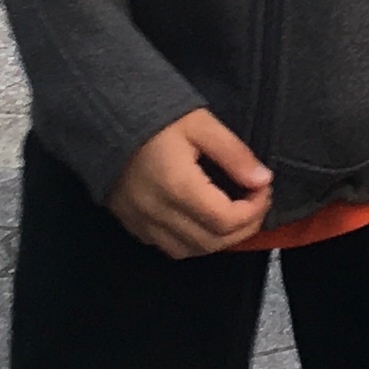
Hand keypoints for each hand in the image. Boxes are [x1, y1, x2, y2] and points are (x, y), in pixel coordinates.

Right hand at [110, 108, 272, 257]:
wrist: (105, 118)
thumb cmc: (156, 117)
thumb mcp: (201, 124)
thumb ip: (234, 154)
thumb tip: (262, 180)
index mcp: (177, 186)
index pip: (226, 220)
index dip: (254, 210)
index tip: (263, 189)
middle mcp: (157, 212)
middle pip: (211, 242)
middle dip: (243, 228)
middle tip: (256, 204)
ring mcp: (141, 222)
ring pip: (190, 251)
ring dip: (218, 240)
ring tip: (234, 215)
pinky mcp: (131, 224)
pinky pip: (167, 247)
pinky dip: (192, 242)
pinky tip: (202, 221)